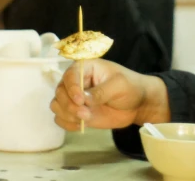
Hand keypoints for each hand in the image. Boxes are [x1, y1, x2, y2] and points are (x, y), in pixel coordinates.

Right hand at [50, 59, 169, 130]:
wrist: (136, 104)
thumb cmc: (130, 87)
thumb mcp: (119, 85)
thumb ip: (101, 91)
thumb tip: (84, 100)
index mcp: (86, 67)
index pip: (70, 75)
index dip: (72, 88)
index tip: (81, 101)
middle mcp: (76, 81)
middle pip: (60, 91)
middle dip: (69, 105)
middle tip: (85, 114)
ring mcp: (74, 98)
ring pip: (57, 105)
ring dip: (67, 114)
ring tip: (84, 119)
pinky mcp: (75, 112)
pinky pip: (61, 118)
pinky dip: (67, 124)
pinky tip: (81, 126)